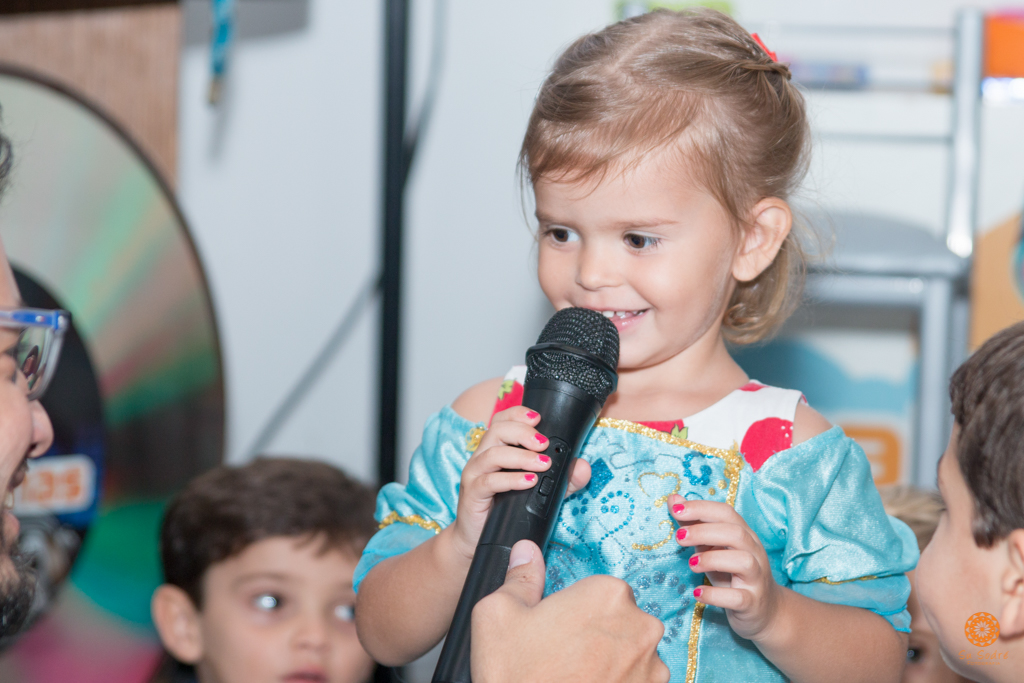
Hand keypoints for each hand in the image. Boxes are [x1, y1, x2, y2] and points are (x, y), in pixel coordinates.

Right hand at [451, 407, 590, 559]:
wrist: (479, 538)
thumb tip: (582, 467)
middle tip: (544, 444)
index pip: (502, 420)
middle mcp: (483, 456)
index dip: (518, 413)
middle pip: (497, 429)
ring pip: (493, 454)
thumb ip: (563, 479)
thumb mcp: (541, 491)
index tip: (539, 418)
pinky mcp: (472, 493)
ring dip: (521, 456)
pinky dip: (511, 479)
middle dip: (523, 433)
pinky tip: (528, 481)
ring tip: (543, 465)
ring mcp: (475, 474)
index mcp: (496, 448)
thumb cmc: (506, 509)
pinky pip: (489, 481)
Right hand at [472, 540, 668, 682]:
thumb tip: (526, 550)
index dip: (575, 609)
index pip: (599, 589)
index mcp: (608, 594)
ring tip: (574, 678)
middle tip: (563, 656)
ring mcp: (653, 667)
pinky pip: (638, 682)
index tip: (558, 630)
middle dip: (597, 634)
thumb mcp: (497, 615)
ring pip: (631, 653)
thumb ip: (520, 577)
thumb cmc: (517, 677)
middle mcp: (642, 626)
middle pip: (619, 620)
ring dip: (611, 662)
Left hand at [669, 493, 780, 641]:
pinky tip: (697, 593)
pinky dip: (715, 595)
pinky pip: (738, 597)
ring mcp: (756, 579)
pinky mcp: (752, 603)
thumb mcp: (713, 547)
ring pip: (743, 561)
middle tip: (679, 537)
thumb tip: (673, 499)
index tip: (676, 509)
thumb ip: (695, 525)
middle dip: (704, 531)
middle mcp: (754, 553)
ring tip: (691, 564)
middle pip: (736, 533)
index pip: (727, 513)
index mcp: (744, 535)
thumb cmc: (733, 574)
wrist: (764, 611)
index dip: (702, 508)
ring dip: (713, 559)